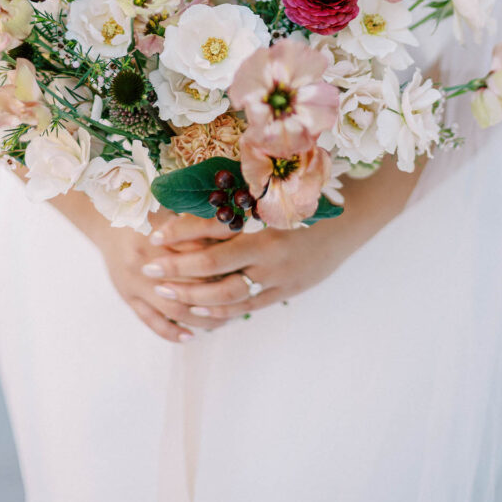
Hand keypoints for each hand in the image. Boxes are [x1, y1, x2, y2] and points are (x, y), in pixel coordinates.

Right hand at [91, 209, 233, 342]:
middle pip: (190, 285)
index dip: (223, 266)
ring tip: (222, 322)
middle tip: (241, 302)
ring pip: (174, 309)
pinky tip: (191, 336)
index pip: (200, 257)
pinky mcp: (128, 297)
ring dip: (201, 319)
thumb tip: (235, 233)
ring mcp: (135, 283)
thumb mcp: (170, 210)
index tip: (244, 272)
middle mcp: (147, 262)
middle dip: (217, 296)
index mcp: (159, 237)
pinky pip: (151, 321)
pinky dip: (172, 332)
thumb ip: (197, 223)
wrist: (106, 221)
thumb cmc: (145, 213)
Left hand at [140, 212, 359, 321]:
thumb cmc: (308, 196)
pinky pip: (248, 305)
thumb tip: (194, 201)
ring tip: (165, 291)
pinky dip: (220, 310)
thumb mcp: (273, 191)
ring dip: (192, 294)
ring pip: (227, 292)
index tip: (153, 235)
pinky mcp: (287, 289)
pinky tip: (197, 310)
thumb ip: (239, 200)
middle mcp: (269, 245)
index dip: (179, 231)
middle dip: (176, 268)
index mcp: (263, 216)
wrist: (353, 217)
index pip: (212, 225)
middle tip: (148, 268)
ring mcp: (279, 272)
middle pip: (213, 264)